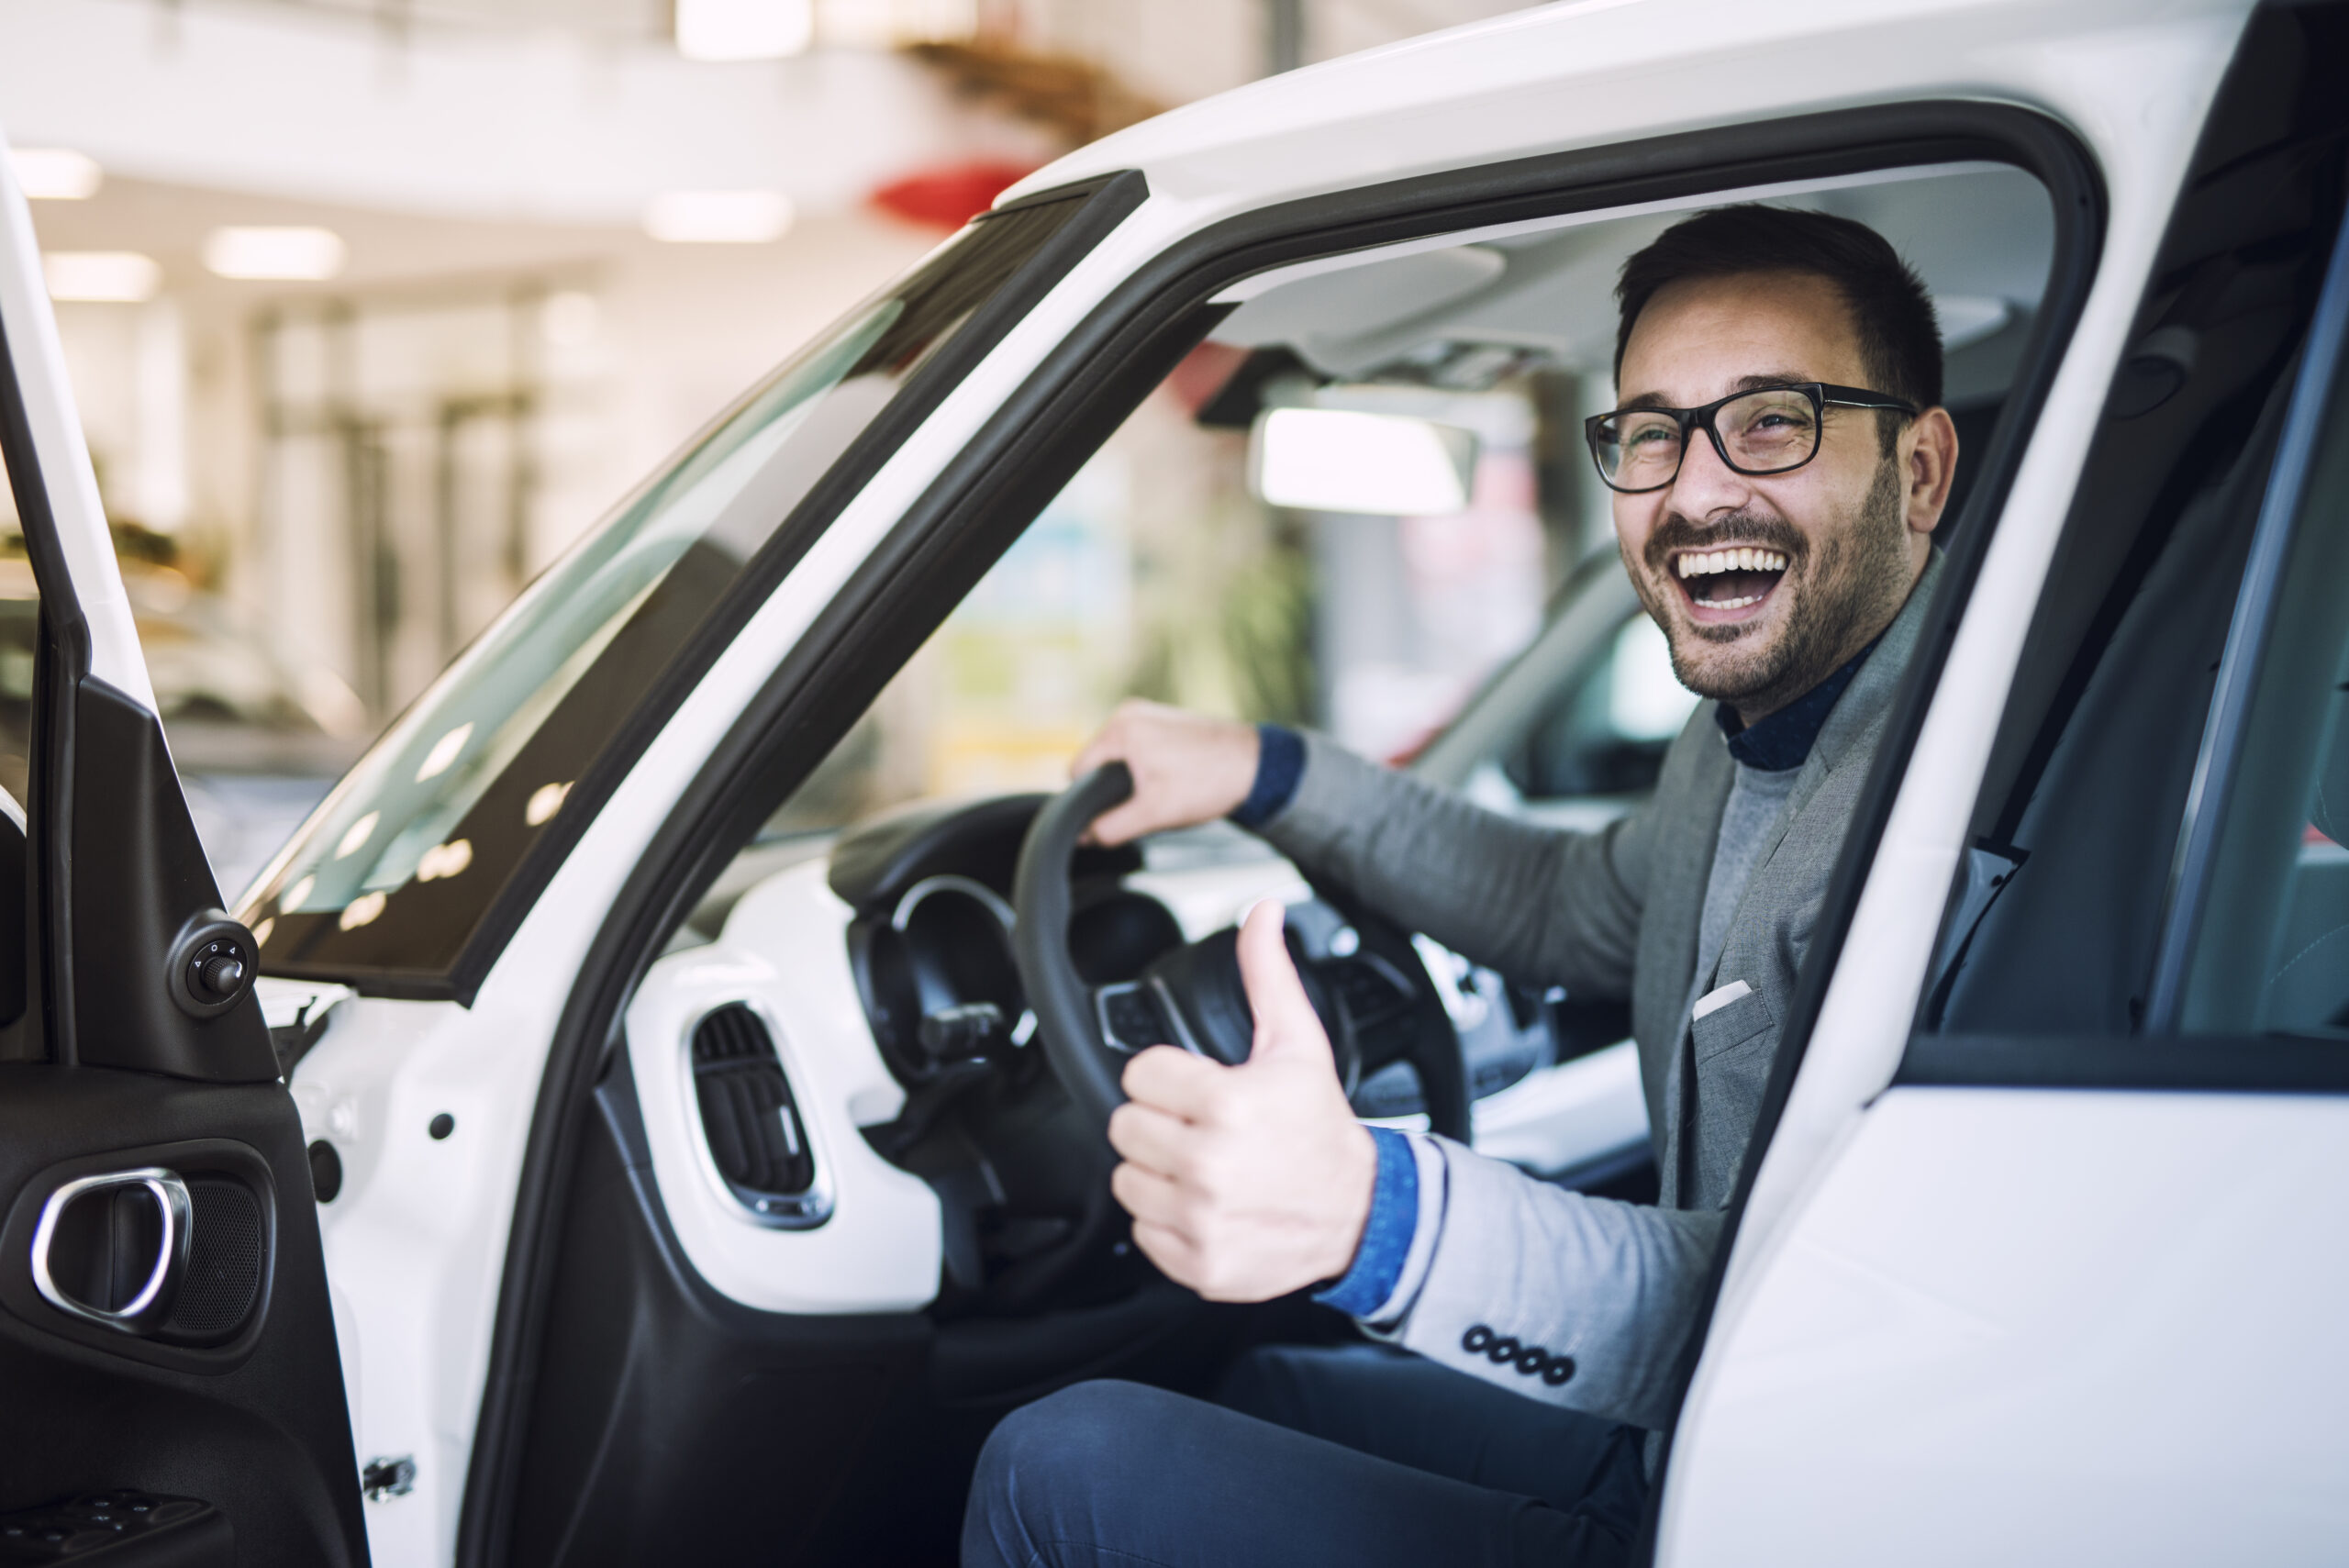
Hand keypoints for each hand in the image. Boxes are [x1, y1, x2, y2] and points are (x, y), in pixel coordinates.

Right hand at [1070, 700, 1259, 845]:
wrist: (1256, 765)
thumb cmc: (1209, 782)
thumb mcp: (1154, 813)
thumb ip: (1111, 827)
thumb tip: (1083, 836)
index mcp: (1121, 728)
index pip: (1077, 772)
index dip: (1090, 800)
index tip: (1117, 813)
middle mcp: (1129, 712)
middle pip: (1097, 763)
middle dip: (1114, 789)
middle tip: (1148, 802)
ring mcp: (1147, 712)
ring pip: (1118, 758)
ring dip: (1131, 779)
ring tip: (1164, 789)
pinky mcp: (1163, 719)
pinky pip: (1137, 748)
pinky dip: (1146, 767)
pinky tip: (1171, 778)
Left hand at [1107, 901, 1376, 1301]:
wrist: (1360, 1213)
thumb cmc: (1320, 1127)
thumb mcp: (1297, 1044)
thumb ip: (1267, 973)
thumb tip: (1261, 913)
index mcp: (1227, 1104)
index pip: (1140, 1075)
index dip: (1168, 1077)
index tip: (1198, 1088)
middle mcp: (1209, 1165)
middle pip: (1124, 1127)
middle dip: (1159, 1122)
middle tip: (1200, 1127)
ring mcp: (1201, 1219)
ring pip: (1126, 1180)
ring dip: (1157, 1173)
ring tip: (1204, 1166)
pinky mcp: (1197, 1263)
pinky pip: (1142, 1231)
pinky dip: (1167, 1221)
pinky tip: (1207, 1205)